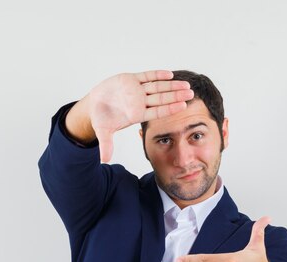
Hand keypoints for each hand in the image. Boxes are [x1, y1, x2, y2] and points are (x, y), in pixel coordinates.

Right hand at [67, 70, 193, 161]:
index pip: (157, 112)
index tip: (183, 107)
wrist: (94, 104)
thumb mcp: (103, 131)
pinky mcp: (131, 79)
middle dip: (176, 96)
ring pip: (157, 87)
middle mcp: (140, 102)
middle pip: (161, 99)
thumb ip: (106, 145)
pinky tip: (169, 74)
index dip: (170, 109)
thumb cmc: (101, 118)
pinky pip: (147, 76)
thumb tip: (104, 161)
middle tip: (191, 94)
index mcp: (137, 114)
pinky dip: (157, 74)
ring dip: (171, 85)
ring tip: (186, 85)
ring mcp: (137, 90)